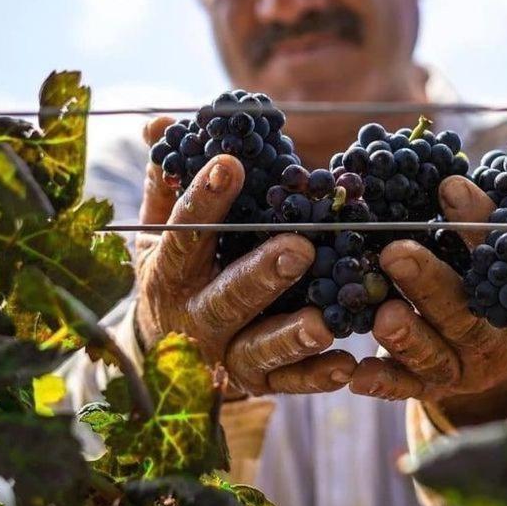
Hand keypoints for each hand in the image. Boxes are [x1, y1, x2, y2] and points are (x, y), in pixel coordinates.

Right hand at [134, 117, 355, 395]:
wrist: (160, 357)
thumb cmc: (174, 272)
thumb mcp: (158, 230)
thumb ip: (164, 179)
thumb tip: (160, 121)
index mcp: (169, 272)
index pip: (183, 234)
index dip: (204, 200)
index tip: (231, 163)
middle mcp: (194, 317)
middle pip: (226, 297)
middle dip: (261, 274)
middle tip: (300, 247)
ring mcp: (224, 355)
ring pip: (257, 349)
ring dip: (291, 335)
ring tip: (325, 320)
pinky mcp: (255, 384)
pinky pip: (287, 383)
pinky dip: (316, 377)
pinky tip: (348, 364)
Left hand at [350, 175, 506, 423]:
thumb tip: (472, 171)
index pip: (506, 258)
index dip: (479, 224)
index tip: (448, 187)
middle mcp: (496, 336)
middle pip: (464, 313)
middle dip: (429, 283)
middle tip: (395, 253)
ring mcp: (464, 366)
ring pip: (434, 356)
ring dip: (407, 337)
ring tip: (382, 315)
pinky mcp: (434, 387)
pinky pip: (408, 388)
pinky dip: (385, 383)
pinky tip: (357, 375)